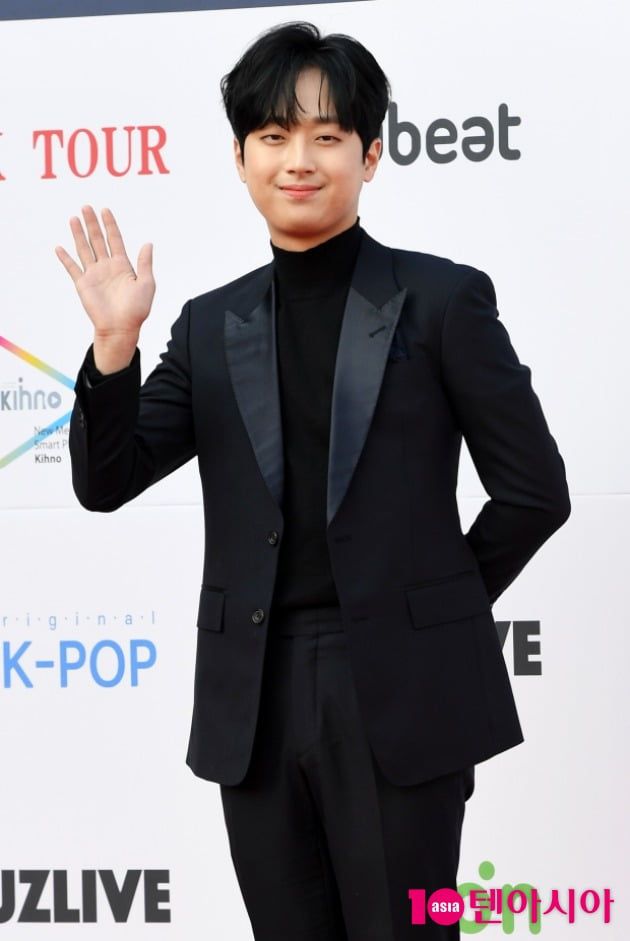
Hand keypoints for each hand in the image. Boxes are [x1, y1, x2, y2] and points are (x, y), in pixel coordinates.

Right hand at [56, 205, 154, 372]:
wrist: (121, 328)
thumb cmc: (137, 310)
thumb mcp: (146, 284)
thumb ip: (145, 263)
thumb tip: (148, 243)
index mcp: (123, 265)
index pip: (115, 239)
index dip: (110, 225)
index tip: (105, 210)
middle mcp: (107, 267)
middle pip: (98, 240)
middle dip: (92, 223)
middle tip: (86, 207)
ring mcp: (94, 275)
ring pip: (84, 249)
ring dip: (78, 234)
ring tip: (74, 218)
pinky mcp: (83, 284)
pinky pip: (72, 268)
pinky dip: (65, 258)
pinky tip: (60, 247)